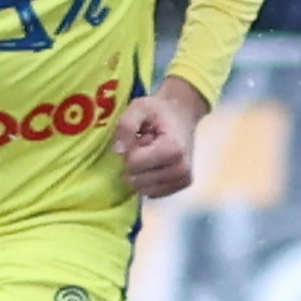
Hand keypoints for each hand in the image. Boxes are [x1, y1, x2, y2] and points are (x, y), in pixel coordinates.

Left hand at [115, 78, 209, 199]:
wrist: (182, 112)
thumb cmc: (158, 110)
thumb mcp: (139, 108)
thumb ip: (126, 126)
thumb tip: (118, 151)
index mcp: (174, 149)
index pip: (133, 164)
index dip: (131, 149)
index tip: (144, 136)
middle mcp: (182, 169)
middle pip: (136, 179)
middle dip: (135, 162)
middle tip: (147, 144)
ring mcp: (183, 180)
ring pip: (142, 189)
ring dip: (140, 172)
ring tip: (152, 153)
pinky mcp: (181, 186)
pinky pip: (151, 192)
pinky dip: (147, 179)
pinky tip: (156, 163)